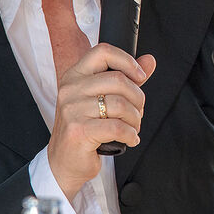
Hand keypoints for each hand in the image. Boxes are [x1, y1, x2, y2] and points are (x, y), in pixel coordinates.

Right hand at [47, 44, 156, 198]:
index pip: (103, 52)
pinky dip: (130, 134)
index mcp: (75, 76)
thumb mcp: (103, 99)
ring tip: (133, 127)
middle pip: (119, 80)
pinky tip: (130, 139)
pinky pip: (117, 127)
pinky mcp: (78, 130)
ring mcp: (72, 110)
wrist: (64, 162)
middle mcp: (70, 89)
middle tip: (137, 112)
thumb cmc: (85, 128)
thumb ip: (127, 79)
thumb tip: (149, 60)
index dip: (127, 61)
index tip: (140, 76)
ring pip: (121, 104)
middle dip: (137, 98)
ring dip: (135, 119)